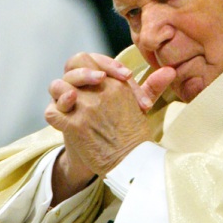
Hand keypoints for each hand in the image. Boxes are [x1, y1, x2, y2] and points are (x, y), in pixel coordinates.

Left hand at [45, 53, 175, 202]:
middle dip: (72, 75)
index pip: (89, 59)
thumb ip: (153, 85)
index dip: (88, 65)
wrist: (131, 163)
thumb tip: (170, 70)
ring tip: (68, 103)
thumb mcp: (144, 105)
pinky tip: (62, 118)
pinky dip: (54, 114)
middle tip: (77, 89)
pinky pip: (53, 112)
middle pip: (73, 67)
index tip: (95, 79)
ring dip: (59, 94)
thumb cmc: (136, 133)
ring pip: (59, 87)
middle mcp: (102, 91)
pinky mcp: (75, 126)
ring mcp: (87, 108)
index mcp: (117, 84)